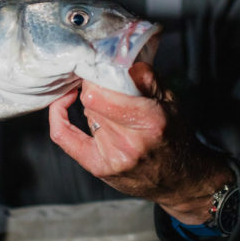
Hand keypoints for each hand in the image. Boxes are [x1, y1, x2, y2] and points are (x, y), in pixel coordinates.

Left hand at [48, 62, 232, 223]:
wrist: (180, 180)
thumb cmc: (176, 136)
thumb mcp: (171, 102)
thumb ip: (146, 78)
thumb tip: (118, 60)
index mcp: (150, 121)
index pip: (99, 94)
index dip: (97, 79)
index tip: (103, 71)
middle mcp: (130, 142)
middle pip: (91, 102)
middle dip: (98, 90)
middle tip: (108, 87)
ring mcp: (113, 158)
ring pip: (87, 114)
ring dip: (95, 107)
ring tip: (115, 111)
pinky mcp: (99, 168)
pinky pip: (64, 136)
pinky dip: (60, 115)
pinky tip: (65, 101)